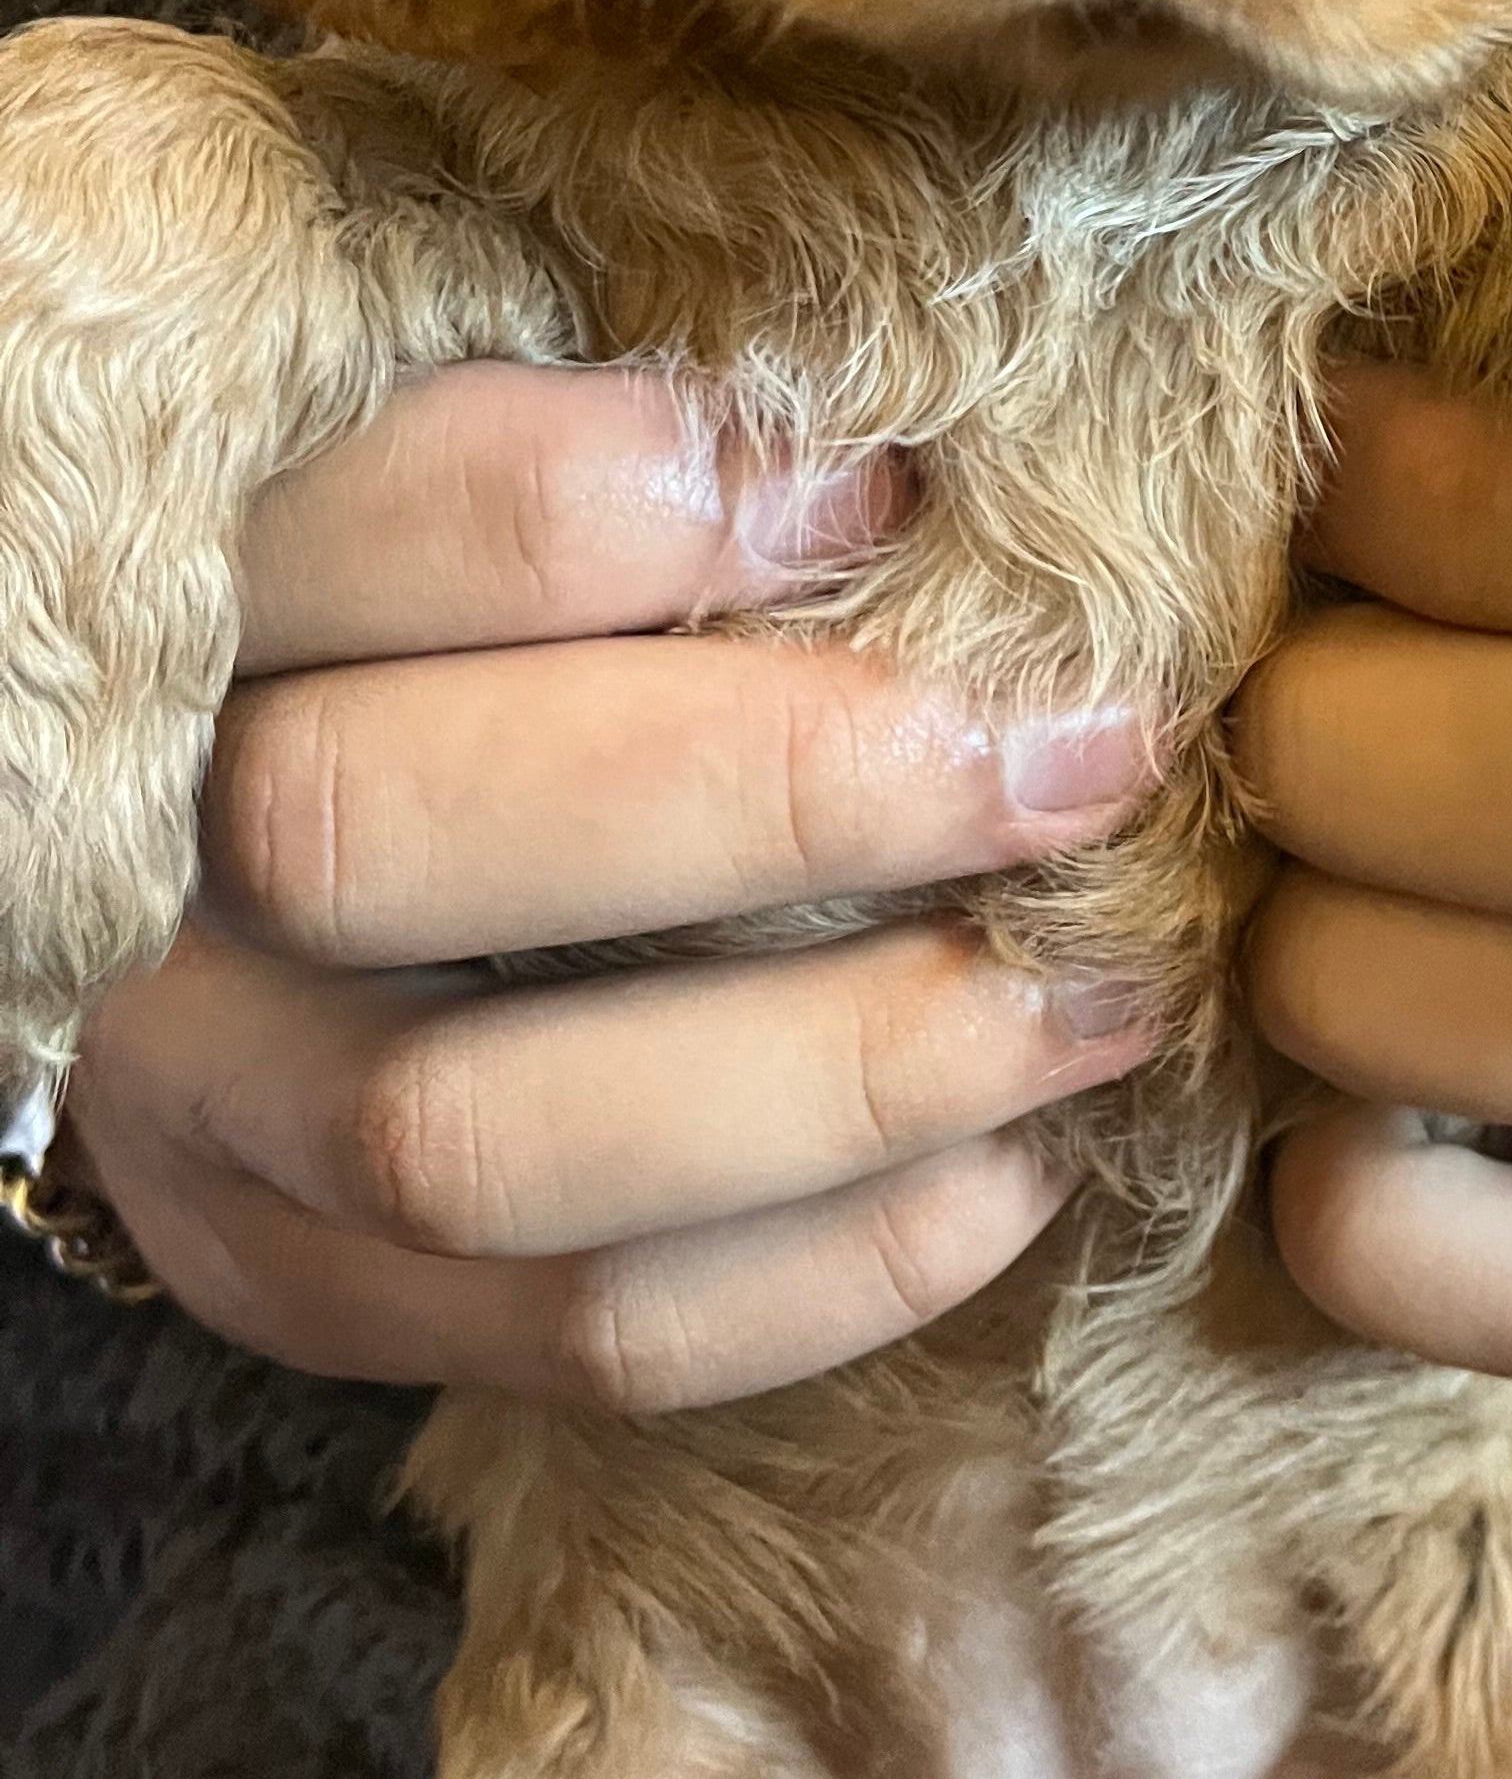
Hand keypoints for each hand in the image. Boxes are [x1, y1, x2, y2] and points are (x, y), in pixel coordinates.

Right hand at [58, 364, 1156, 1412]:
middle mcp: (147, 862)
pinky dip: (829, 1266)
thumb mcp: (489, 472)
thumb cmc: (458, 621)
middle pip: (379, 833)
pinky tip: (1018, 1166)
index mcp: (196, 595)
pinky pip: (576, 1330)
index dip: (630, 499)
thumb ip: (628, 448)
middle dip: (781, 794)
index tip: (895, 488)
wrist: (240, 880)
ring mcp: (203, 1107)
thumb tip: (904, 453)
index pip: (365, 524)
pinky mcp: (296, 1286)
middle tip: (1080, 758)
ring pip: (484, 1143)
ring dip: (845, 1077)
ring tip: (1097, 996)